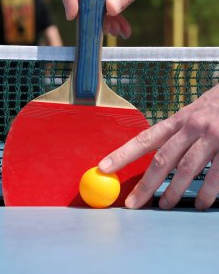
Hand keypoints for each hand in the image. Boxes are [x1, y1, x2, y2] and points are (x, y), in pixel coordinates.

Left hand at [99, 84, 218, 209]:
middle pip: (162, 160)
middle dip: (145, 185)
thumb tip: (154, 149)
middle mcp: (191, 127)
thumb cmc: (216, 105)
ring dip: (173, 192)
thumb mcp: (192, 112)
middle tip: (133, 203)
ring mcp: (211, 138)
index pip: (145, 139)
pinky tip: (200, 203)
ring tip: (164, 206)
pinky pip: (214, 177)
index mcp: (178, 119)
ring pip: (185, 170)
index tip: (104, 167)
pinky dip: (206, 193)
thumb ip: (176, 131)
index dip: (122, 154)